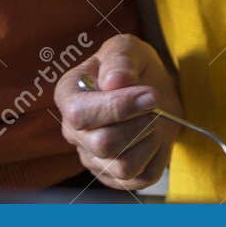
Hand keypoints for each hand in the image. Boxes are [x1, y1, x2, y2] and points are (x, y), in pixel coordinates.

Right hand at [54, 34, 179, 189]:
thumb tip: (113, 82)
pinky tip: (152, 136)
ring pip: (123, 165)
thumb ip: (119, 59)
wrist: (153, 90)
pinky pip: (139, 178)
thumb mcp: (127, 48)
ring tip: (153, 117)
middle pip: (104, 144)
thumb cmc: (133, 67)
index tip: (149, 94)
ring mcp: (93, 158)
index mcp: (69, 95)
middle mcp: (74, 131)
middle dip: (139, 122)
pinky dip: (156, 156)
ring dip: (149, 138)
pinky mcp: (115, 177)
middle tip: (154, 102)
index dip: (117, 107)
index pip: (80, 115)